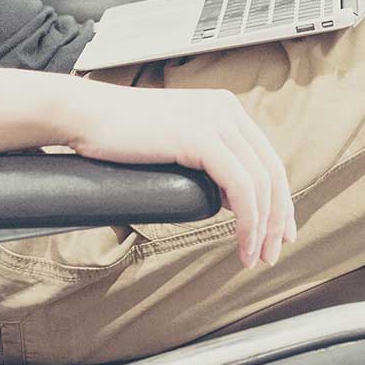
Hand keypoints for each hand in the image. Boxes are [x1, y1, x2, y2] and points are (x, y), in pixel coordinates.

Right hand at [64, 83, 295, 268]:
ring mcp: (215, 121)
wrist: (85, 116)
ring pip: (260, 183)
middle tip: (271, 253)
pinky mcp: (201, 137)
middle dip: (278, 219)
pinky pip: (240, 187)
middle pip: (271, 171)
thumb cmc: (118, 136)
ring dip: (262, 228)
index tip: (278, 233)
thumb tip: (232, 198)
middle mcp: (225, 110)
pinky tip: (242, 243)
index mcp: (223, 108)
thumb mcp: (176, 146)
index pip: (266, 158)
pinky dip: (247, 221)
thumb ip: (207, 164)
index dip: (279, 200)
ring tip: (254, 256)